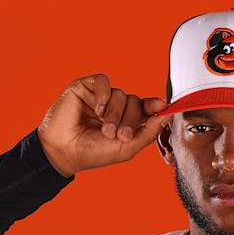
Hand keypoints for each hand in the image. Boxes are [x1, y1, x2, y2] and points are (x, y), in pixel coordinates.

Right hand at [36, 73, 168, 176]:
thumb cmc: (94, 153)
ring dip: (115, 113)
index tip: (162, 105)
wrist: (64, 151)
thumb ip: (149, 131)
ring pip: (121, 93)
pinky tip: (97, 110)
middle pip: (136, 101)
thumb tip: (169, 113)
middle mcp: (115, 106)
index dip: (155, 105)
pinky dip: (104, 95)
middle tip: (119, 135)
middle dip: (130, 119)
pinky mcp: (85, 87)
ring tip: (104, 129)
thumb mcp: (127, 147)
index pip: (146, 107)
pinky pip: (104, 81)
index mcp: (127, 120)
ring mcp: (100, 96)